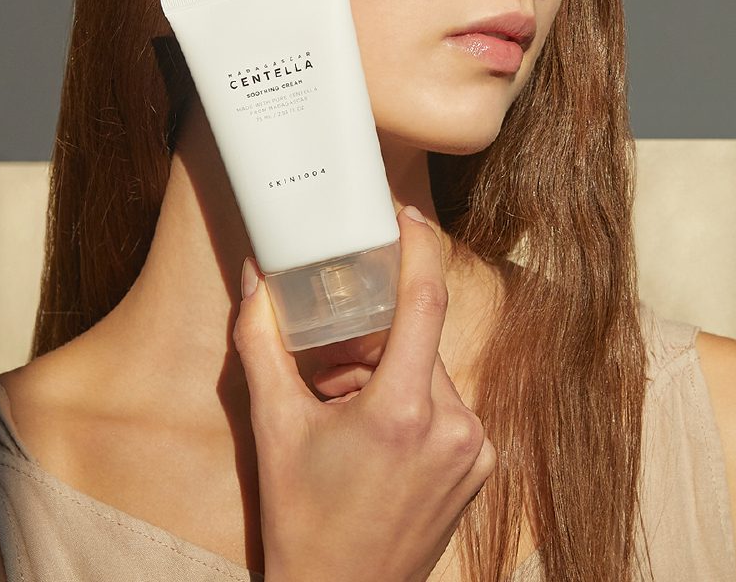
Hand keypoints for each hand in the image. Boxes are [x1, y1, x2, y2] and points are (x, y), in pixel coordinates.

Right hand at [233, 206, 496, 581]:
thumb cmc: (303, 520)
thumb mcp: (272, 428)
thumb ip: (261, 343)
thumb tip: (254, 279)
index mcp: (403, 413)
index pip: (425, 303)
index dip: (420, 249)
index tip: (406, 216)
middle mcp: (454, 427)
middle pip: (416, 342)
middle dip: (373, 339)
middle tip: (329, 363)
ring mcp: (475, 450)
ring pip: (430, 372)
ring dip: (390, 373)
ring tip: (344, 410)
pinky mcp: (481, 466)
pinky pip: (447, 406)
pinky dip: (412, 401)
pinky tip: (375, 434)